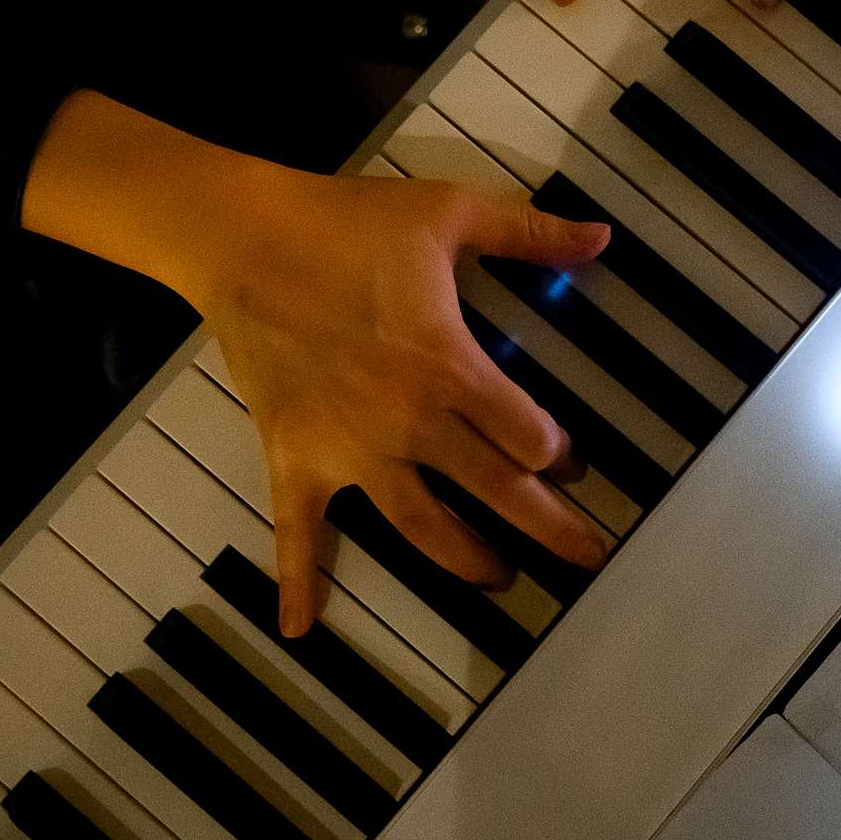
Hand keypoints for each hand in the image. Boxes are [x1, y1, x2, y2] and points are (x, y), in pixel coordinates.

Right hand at [23, 91, 611, 635]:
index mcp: (450, 366)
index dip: (560, 452)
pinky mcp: (293, 455)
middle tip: (589, 557)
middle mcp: (406, 421)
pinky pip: (295, 530)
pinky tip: (299, 626)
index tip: (574, 461)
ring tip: (498, 578)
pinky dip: (296, 580)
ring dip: (464, 558)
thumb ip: (530, 232)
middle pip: (494, 490)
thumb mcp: (451, 212)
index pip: (527, 434)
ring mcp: (347, 448)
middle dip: (549, 527)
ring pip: (419, 525)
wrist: (239, 235)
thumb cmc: (346, 222)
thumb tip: (601, 236)